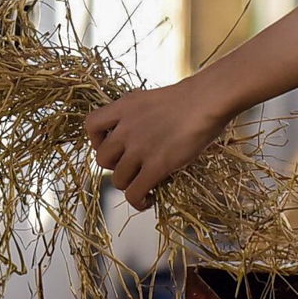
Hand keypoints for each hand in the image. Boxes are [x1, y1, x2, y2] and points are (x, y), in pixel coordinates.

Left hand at [83, 78, 230, 210]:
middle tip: (131, 167)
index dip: (97, 141)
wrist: (206, 100)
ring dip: (129, 185)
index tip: (111, 145)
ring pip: (117, 180)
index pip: (91, 125)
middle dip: (115, 167)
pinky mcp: (156, 166)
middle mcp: (126, 128)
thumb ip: (139, 116)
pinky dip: (138, 201)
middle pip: (102, 159)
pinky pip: (134, 193)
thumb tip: (142, 132)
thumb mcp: (152, 100)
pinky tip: (148, 199)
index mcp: (124, 108)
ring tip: (142, 185)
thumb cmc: (189, 97)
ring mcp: (139, 148)